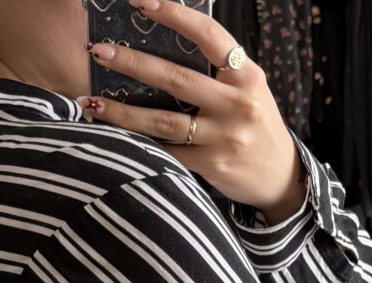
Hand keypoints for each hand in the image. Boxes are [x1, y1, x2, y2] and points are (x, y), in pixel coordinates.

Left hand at [80, 0, 307, 222]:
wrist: (280, 176)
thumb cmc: (255, 124)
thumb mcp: (248, 88)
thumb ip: (218, 68)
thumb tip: (166, 40)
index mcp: (246, 75)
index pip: (208, 36)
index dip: (174, 15)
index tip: (141, 2)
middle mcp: (237, 104)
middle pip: (175, 78)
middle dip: (133, 63)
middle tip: (99, 51)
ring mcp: (223, 138)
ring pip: (163, 122)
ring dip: (123, 112)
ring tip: (92, 102)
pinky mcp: (211, 166)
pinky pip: (167, 152)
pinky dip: (139, 144)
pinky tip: (114, 136)